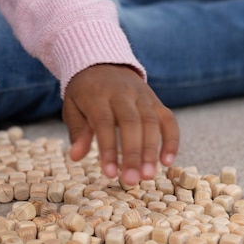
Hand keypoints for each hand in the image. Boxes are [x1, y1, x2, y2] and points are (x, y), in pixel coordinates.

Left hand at [62, 64, 179, 185]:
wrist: (102, 63)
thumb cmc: (84, 93)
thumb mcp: (72, 107)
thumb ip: (77, 131)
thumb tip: (75, 156)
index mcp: (97, 95)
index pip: (104, 123)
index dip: (108, 149)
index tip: (110, 174)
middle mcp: (122, 93)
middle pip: (131, 123)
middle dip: (133, 154)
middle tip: (132, 180)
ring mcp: (142, 96)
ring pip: (151, 122)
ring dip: (151, 151)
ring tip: (148, 176)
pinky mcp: (156, 101)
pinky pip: (168, 120)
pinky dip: (171, 140)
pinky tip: (167, 162)